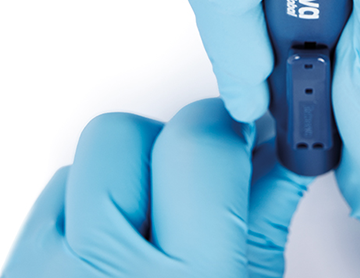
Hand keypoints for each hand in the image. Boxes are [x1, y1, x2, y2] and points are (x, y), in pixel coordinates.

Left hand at [2, 99, 307, 277]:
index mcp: (193, 277)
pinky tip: (117, 249)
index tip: (238, 128)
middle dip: (164, 143)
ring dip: (122, 178)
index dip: (224, 123)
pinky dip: (85, 210)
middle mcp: (104, 276)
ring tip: (153, 223)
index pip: (195, 144)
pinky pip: (47, 206)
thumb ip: (269, 211)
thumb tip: (286, 151)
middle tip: (193, 176)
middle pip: (118, 136)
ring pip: (79, 165)